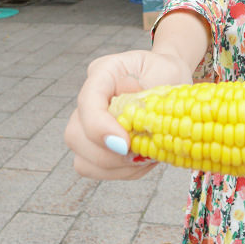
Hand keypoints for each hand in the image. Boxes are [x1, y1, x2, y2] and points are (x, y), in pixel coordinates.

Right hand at [64, 50, 192, 179]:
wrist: (169, 79)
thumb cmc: (167, 74)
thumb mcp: (167, 72)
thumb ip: (148, 93)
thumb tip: (129, 115)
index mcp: (104, 72)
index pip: (88, 101)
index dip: (100, 128)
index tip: (125, 144)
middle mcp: (89, 99)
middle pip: (75, 136)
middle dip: (107, 154)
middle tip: (140, 154)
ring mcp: (88, 124)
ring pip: (83, 160)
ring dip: (117, 167)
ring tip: (148, 156)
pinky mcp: (97, 146)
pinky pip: (101, 171)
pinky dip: (125, 171)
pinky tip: (145, 159)